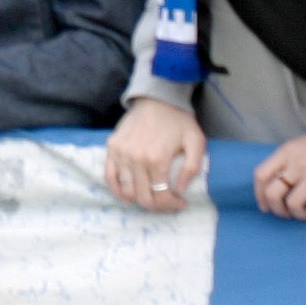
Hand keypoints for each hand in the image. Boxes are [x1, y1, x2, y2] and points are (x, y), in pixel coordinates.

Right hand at [103, 96, 208, 212]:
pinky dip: (116, 189)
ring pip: (126, 191)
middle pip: (143, 197)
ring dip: (139, 200)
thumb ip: (192, 168)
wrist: (158, 97)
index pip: (161, 196)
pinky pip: (109, 175)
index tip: (180, 203)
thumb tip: (180, 190)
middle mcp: (136, 159)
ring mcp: (121, 153)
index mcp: (157, 159)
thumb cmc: (179, 121)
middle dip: (157, 206)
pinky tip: (127, 194)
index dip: (172, 205)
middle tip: (166, 202)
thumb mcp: (196, 142)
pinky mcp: (112, 147)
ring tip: (150, 197)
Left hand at [251, 133, 305, 221]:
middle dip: (277, 210)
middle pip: (273, 194)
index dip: (259, 194)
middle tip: (287, 213)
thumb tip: (276, 186)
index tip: (265, 206)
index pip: (261, 175)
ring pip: (294, 205)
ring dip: (299, 215)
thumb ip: (285, 163)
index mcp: (285, 154)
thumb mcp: (296, 148)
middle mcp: (297, 165)